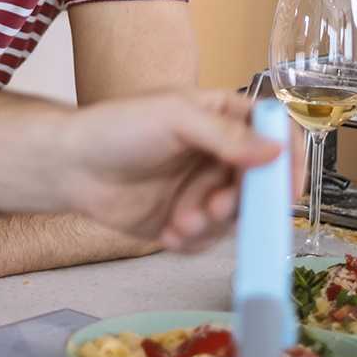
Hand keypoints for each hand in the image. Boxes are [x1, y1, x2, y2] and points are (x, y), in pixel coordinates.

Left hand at [0, 71, 276, 252]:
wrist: (68, 166)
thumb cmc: (113, 127)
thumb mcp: (172, 117)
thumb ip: (224, 134)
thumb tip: (272, 151)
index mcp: (222, 117)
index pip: (275, 134)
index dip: (288, 159)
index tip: (287, 186)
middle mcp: (218, 153)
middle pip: (260, 183)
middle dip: (242, 201)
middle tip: (216, 206)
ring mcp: (203, 187)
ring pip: (236, 216)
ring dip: (213, 223)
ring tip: (181, 220)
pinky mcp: (185, 219)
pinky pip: (209, 238)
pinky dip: (193, 239)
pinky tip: (169, 232)